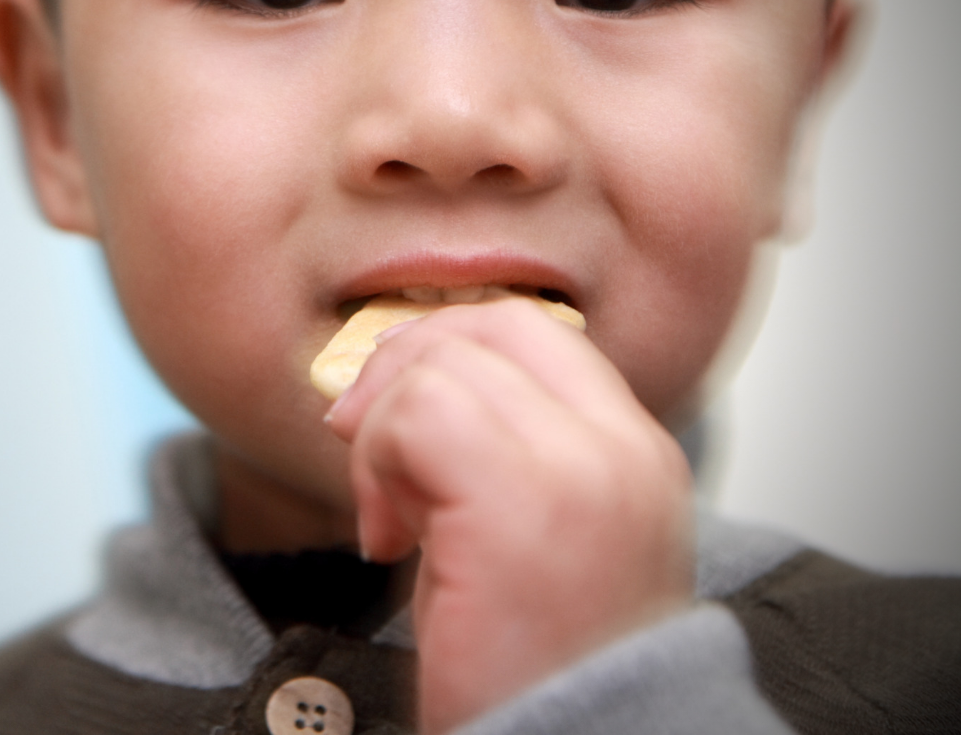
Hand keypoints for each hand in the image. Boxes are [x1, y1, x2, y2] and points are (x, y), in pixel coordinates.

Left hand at [325, 297, 694, 732]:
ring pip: (443, 363)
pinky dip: (377, 462)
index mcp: (632, 453)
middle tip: (362, 445)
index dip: (445, 345)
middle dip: (401, 370)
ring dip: (383, 433)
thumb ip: (495, 453)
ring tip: (391, 518)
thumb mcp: (529, 538)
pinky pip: (417, 413)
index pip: (533, 328)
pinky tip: (386, 538)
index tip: (394, 411)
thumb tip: (395, 385)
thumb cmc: (535, 668)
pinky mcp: (522, 503)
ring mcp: (580, 470)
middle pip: (488, 326)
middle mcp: (621, 450)